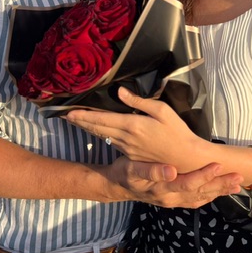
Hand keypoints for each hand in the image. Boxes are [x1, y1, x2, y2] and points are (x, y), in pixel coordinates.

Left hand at [68, 88, 199, 171]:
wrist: (186, 160)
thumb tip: (119, 93)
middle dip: (80, 122)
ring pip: (102, 136)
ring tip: (76, 121)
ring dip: (88, 128)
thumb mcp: (162, 110)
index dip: (84, 116)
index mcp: (133, 125)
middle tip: (64, 116)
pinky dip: (100, 134)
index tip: (68, 112)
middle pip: (97, 129)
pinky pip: (111, 142)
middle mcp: (126, 139)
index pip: (102, 119)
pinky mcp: (132, 155)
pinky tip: (95, 130)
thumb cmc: (177, 132)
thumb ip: (139, 102)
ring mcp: (128, 149)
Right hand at [108, 156, 242, 208]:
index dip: (205, 175)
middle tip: (239, 177)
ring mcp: (173, 201)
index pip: (189, 183)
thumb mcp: (132, 169)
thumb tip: (171, 171)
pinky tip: (218, 192)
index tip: (219, 165)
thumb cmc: (124, 172)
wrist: (116, 185)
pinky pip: (195, 200)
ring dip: (218, 191)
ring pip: (200, 198)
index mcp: (163, 189)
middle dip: (220, 185)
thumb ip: (151, 171)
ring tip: (236, 185)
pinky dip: (208, 196)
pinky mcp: (173, 200)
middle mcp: (171, 198)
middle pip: (200, 193)